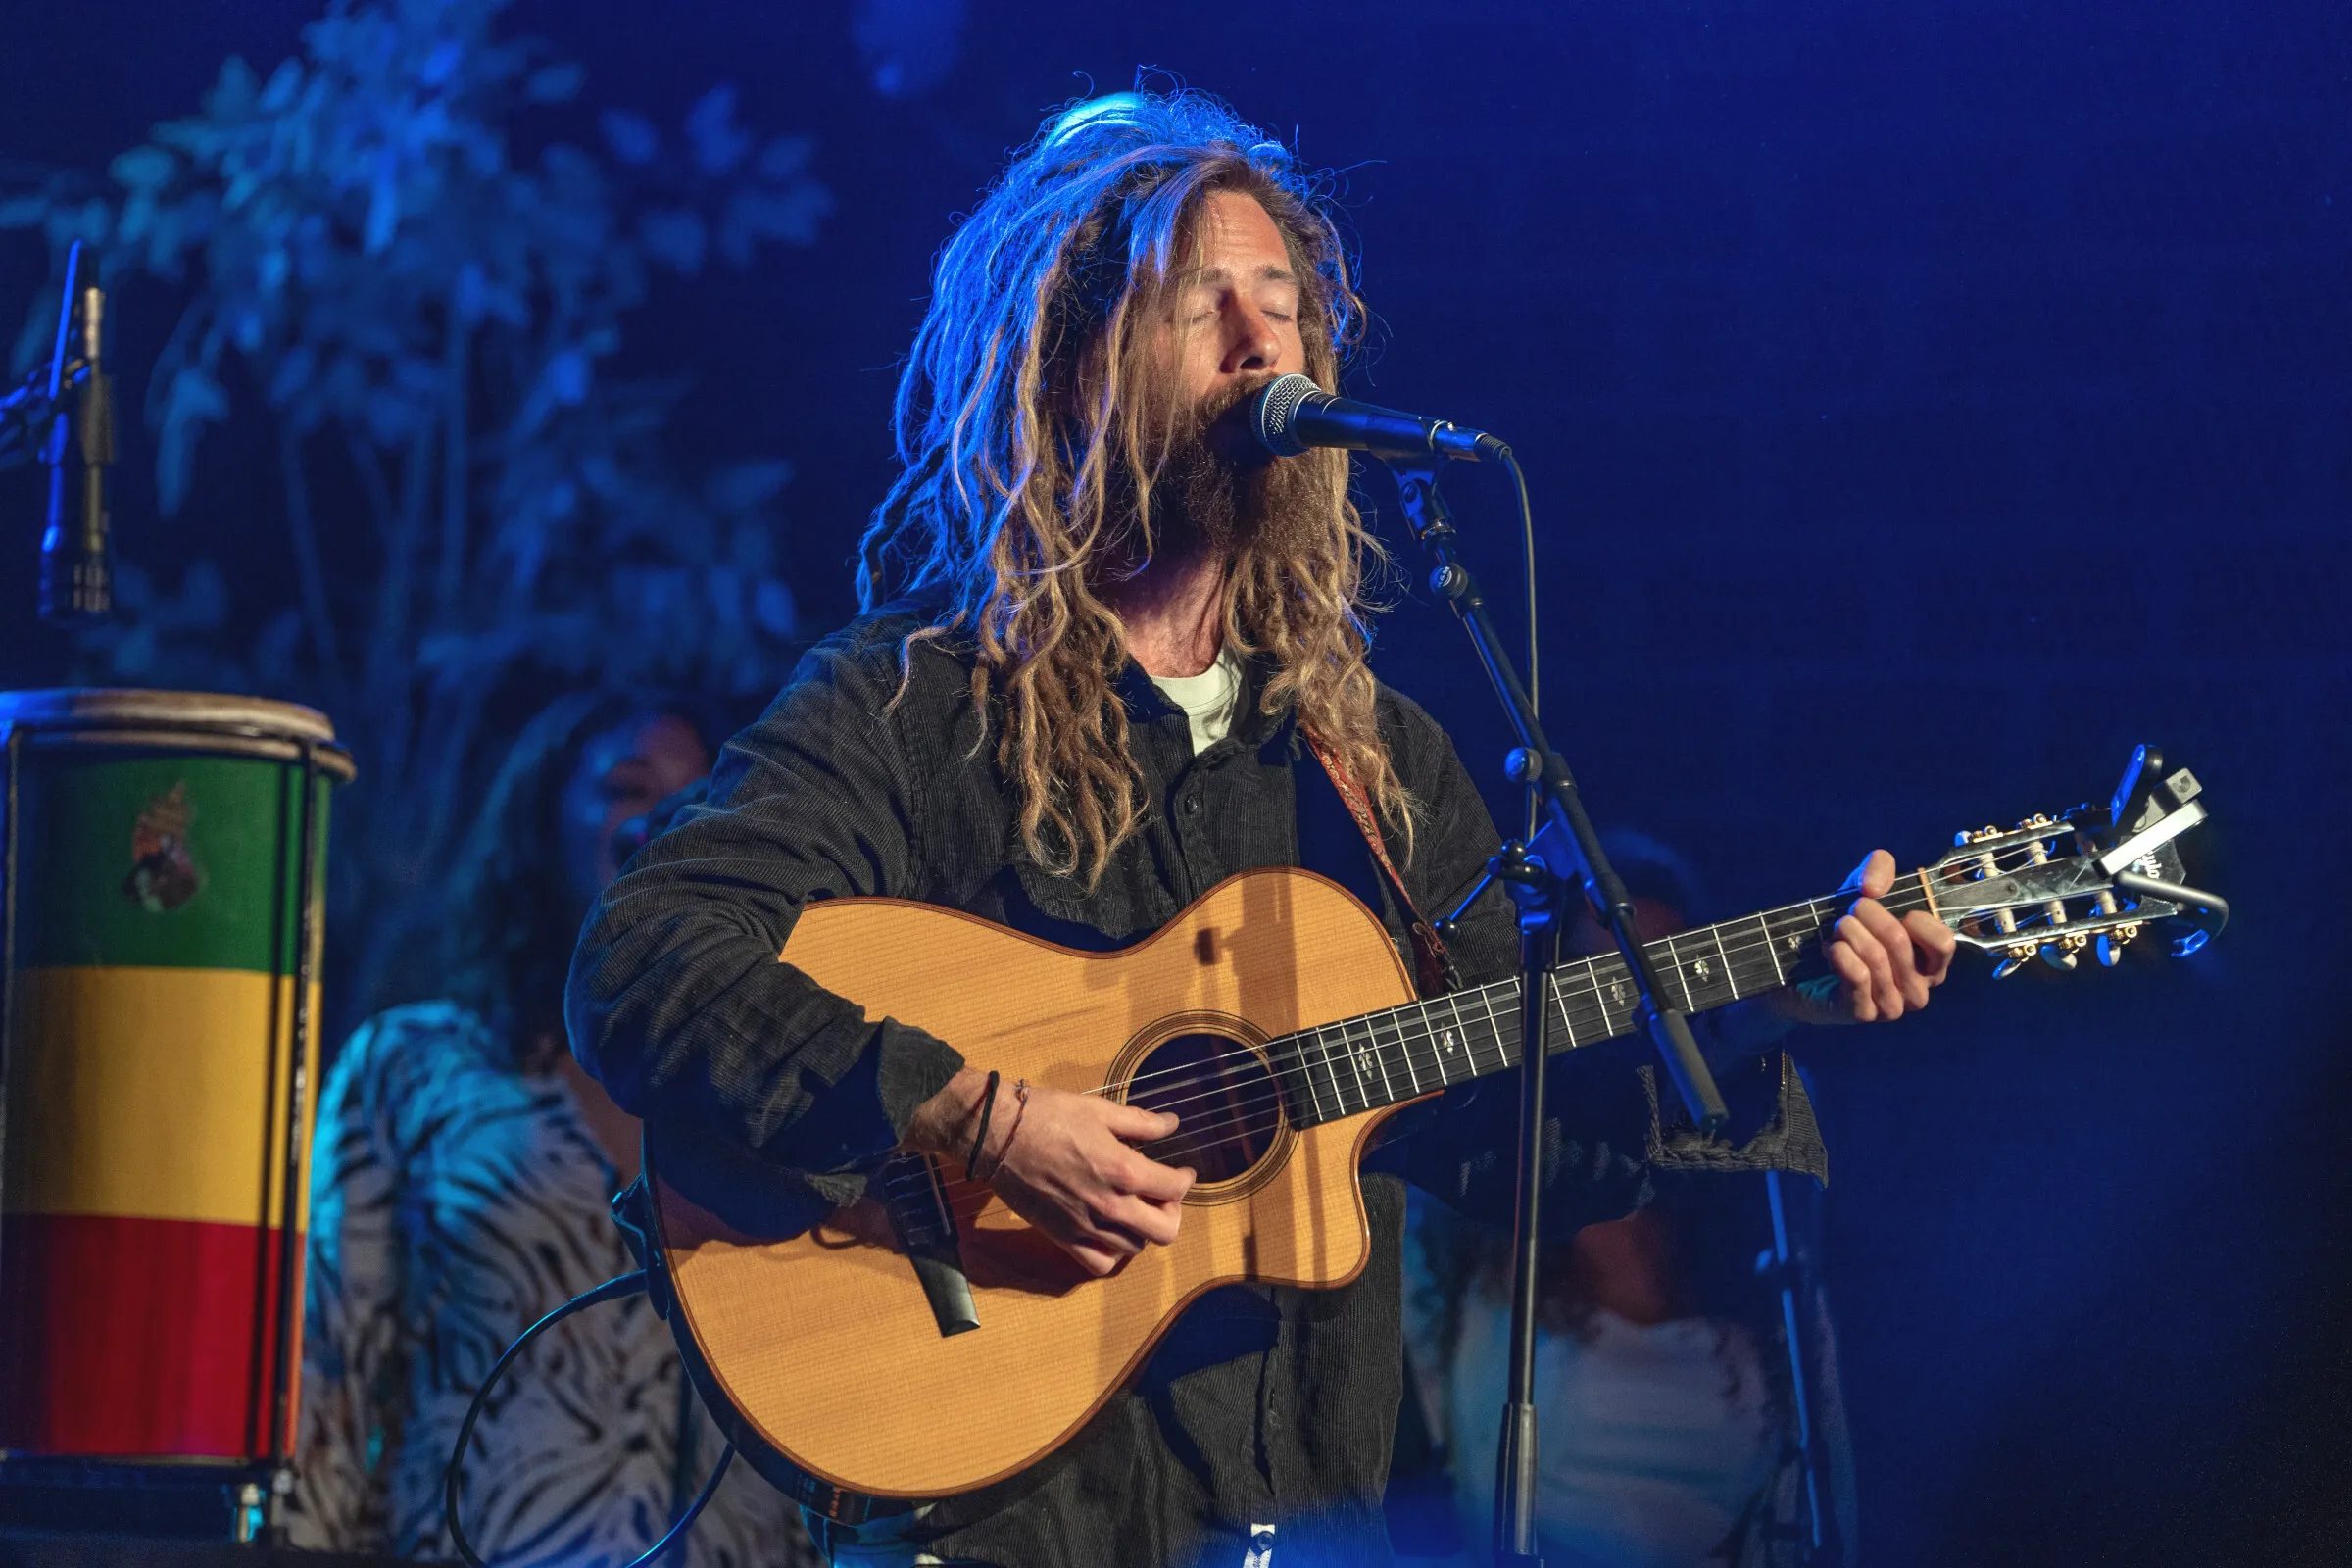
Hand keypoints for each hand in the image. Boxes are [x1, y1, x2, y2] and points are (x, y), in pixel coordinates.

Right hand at [905, 1069, 1194, 1275]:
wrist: (998, 1135)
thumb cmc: (1048, 1116)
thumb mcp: (1100, 1110)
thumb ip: (1141, 1123)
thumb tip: (1171, 1124)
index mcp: (1124, 1170)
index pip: (1176, 1188)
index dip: (1185, 1178)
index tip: (1181, 1171)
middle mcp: (1111, 1206)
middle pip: (1166, 1231)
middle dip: (1171, 1211)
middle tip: (1160, 1193)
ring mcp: (1087, 1226)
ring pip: (1136, 1247)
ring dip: (1143, 1229)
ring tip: (1133, 1207)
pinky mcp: (1063, 1237)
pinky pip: (1100, 1263)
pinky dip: (1112, 1252)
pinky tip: (1109, 1230)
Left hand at [1780, 849, 1957, 1024]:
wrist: (1801, 973)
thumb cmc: (1847, 933)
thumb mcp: (1864, 893)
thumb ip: (1878, 870)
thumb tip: (1874, 886)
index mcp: (1931, 965)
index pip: (1943, 941)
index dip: (1914, 917)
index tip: (1889, 911)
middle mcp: (1918, 990)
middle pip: (1900, 941)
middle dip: (1867, 915)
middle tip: (1849, 912)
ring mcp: (1892, 1006)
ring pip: (1876, 957)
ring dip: (1848, 933)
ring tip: (1837, 930)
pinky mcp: (1863, 1013)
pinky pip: (1857, 976)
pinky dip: (1840, 954)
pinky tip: (1831, 949)